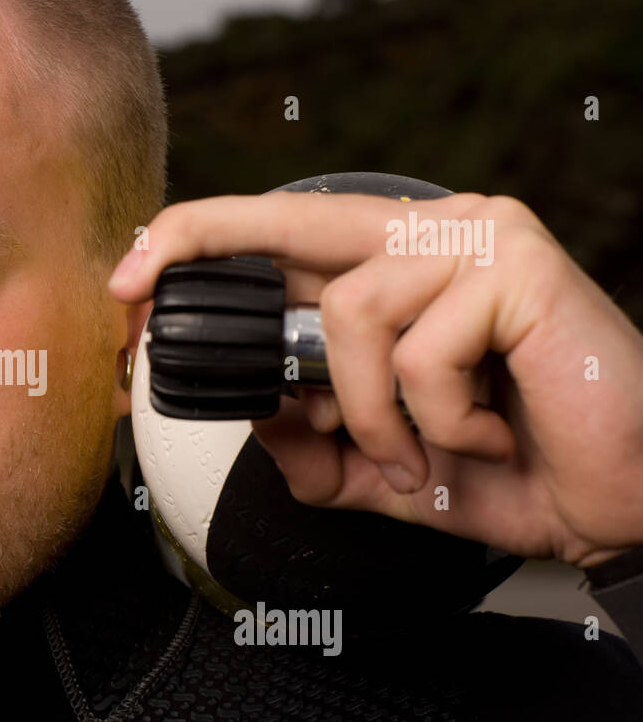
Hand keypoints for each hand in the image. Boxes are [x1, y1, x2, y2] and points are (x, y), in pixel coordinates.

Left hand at [108, 192, 642, 567]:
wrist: (622, 503)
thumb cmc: (512, 469)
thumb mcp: (381, 465)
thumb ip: (313, 440)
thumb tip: (248, 406)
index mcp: (394, 269)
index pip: (279, 239)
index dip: (195, 250)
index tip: (127, 289)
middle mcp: (429, 236)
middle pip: (285, 218)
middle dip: (194, 241)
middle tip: (130, 288)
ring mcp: (476, 241)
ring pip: (345, 313)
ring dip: (368, 414)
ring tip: (424, 453)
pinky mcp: (517, 267)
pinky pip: (415, 352)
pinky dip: (435, 421)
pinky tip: (486, 433)